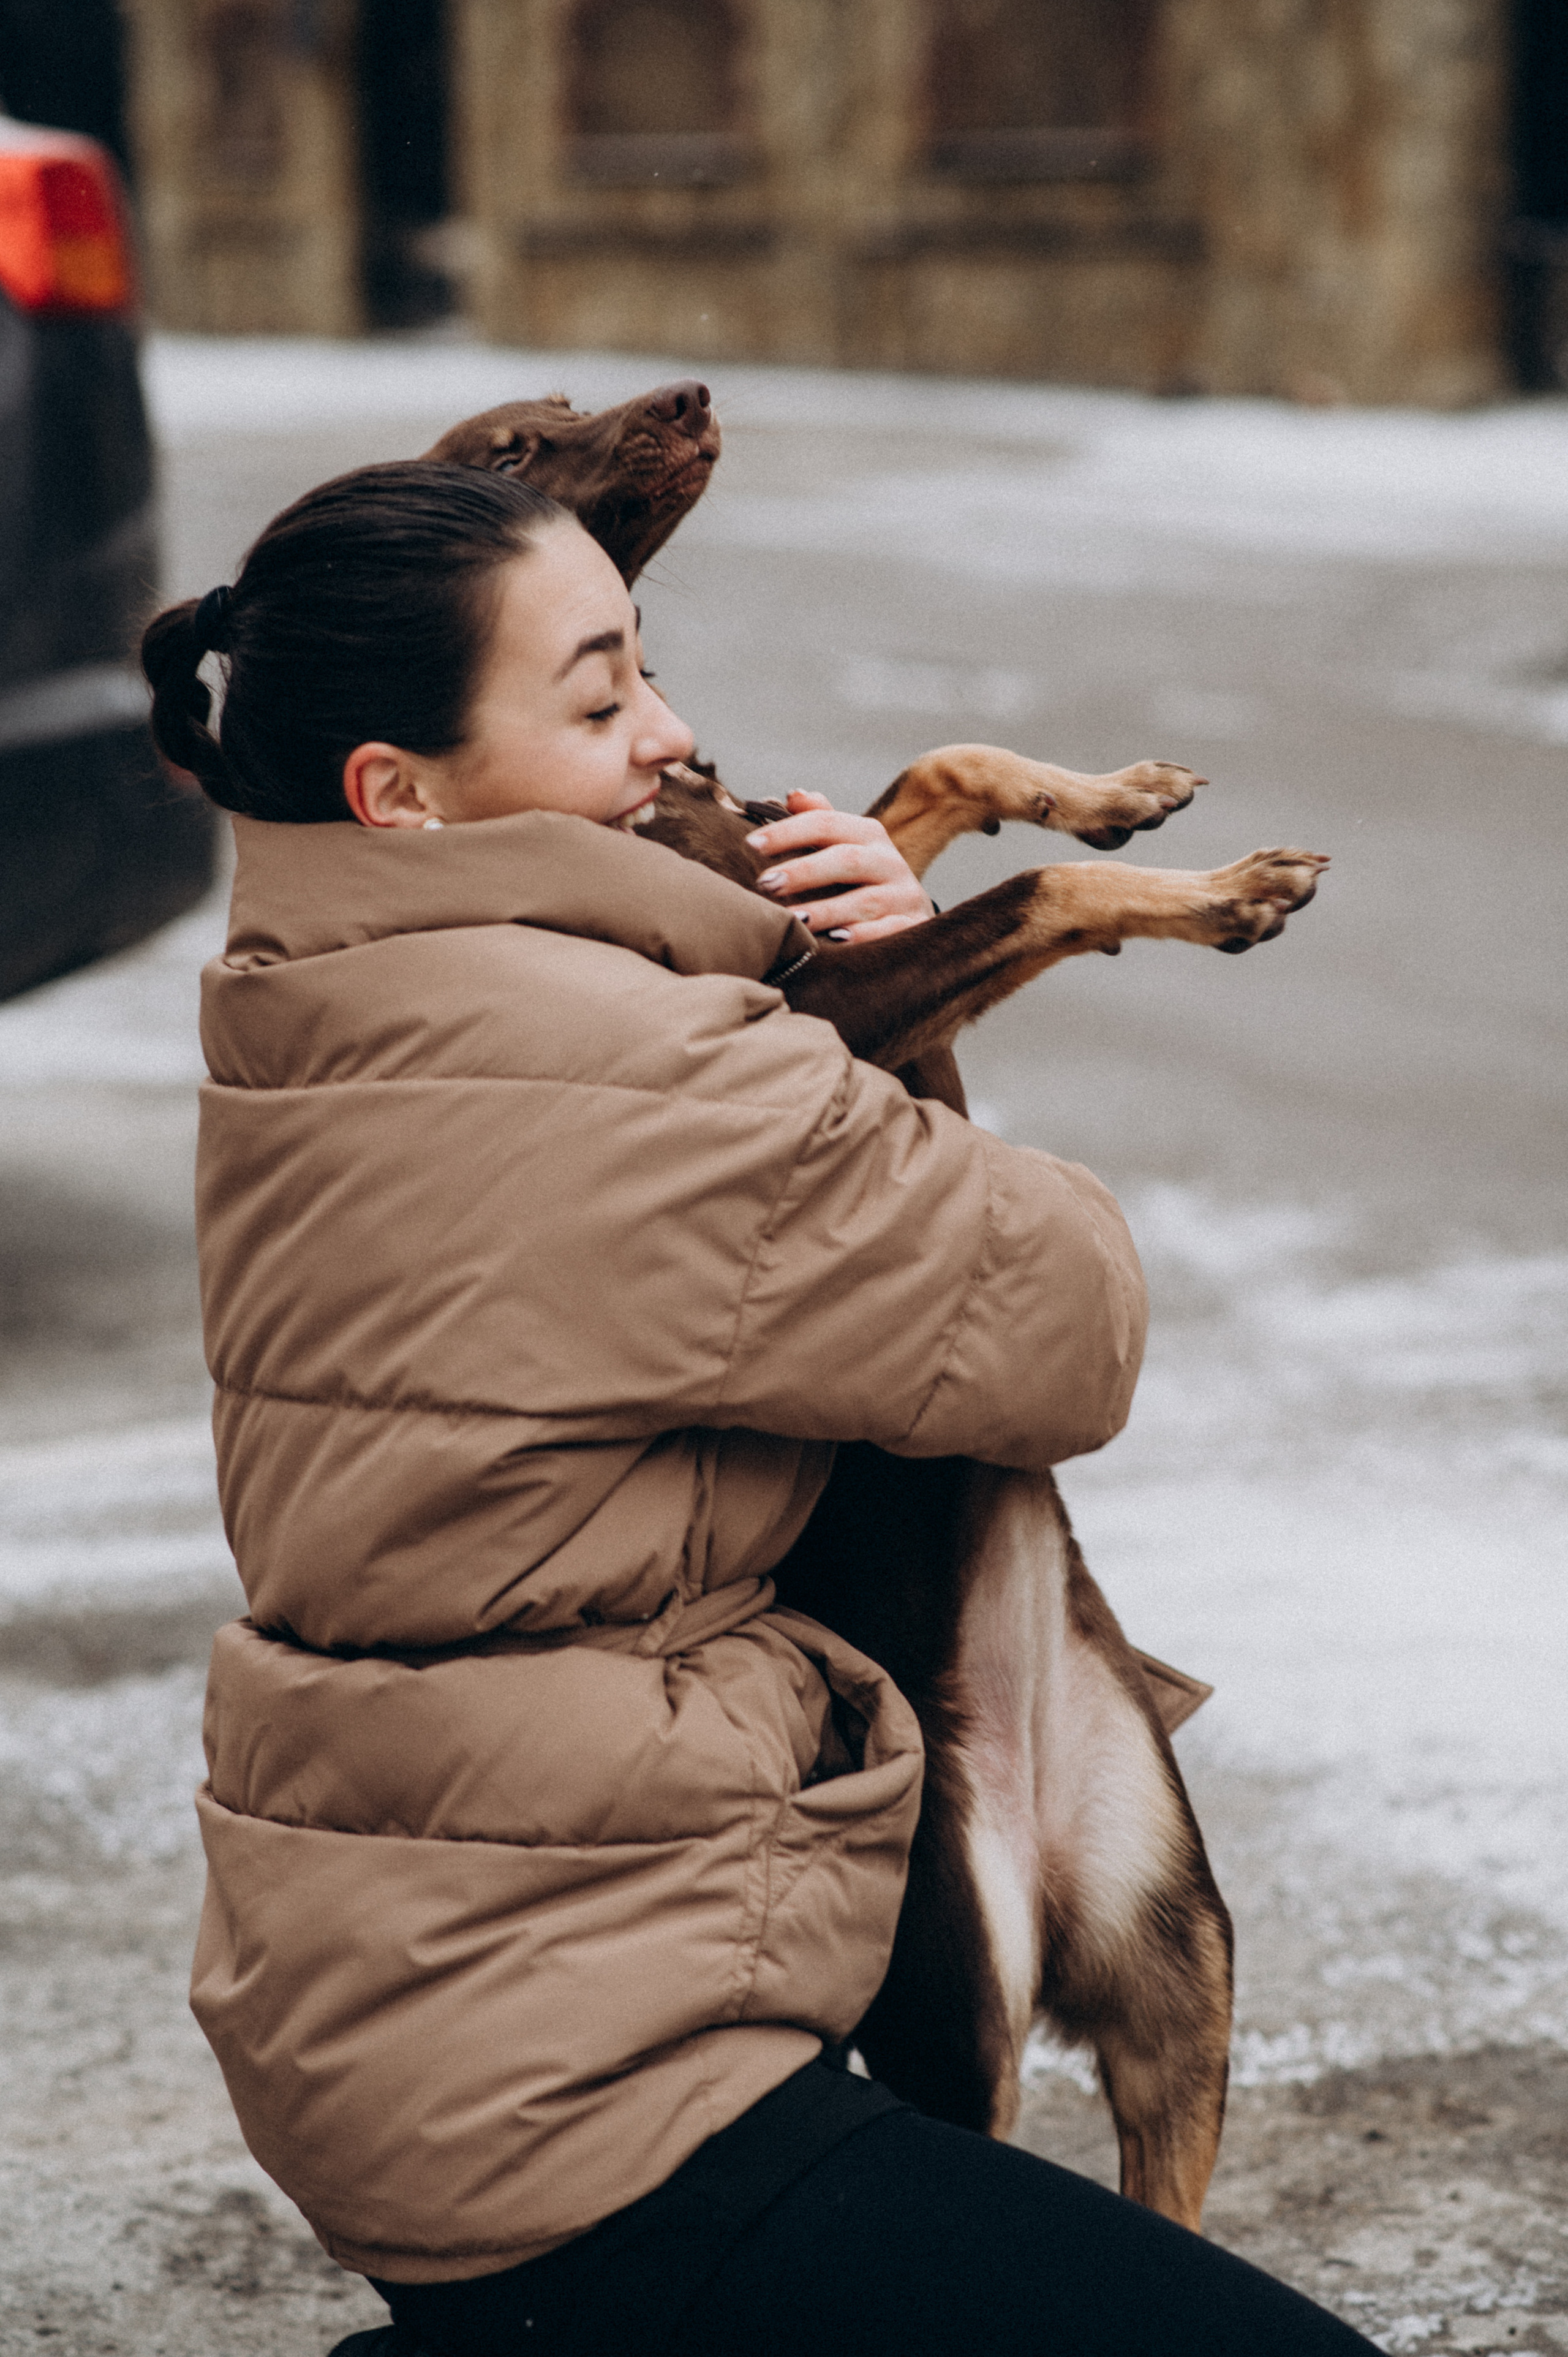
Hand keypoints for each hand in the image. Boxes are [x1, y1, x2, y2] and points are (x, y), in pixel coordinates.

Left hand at [746, 791, 933, 941]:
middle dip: (804, 871)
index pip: (825, 823)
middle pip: (846, 860)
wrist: (913, 914)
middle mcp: (890, 862)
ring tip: (793, 919)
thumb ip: (820, 820)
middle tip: (766, 884)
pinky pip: (888, 931)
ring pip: (865, 901)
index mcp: (868, 835)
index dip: (787, 832)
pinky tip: (835, 942)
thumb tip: (793, 795)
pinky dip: (862, 936)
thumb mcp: (846, 846)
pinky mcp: (914, 927)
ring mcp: (904, 896)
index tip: (751, 844)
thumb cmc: (863, 879)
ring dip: (826, 911)